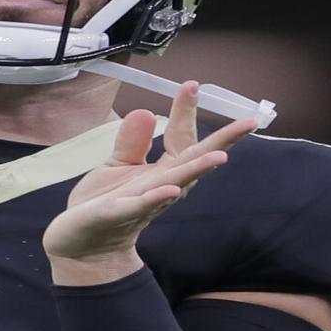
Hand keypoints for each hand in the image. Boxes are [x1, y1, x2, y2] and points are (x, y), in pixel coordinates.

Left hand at [43, 80, 257, 280]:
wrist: (82, 246)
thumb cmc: (102, 205)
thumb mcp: (117, 166)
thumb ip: (133, 142)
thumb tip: (147, 111)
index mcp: (161, 173)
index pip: (182, 139)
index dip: (186, 112)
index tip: (192, 85)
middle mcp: (160, 187)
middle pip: (194, 162)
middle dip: (221, 143)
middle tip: (248, 123)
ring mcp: (141, 203)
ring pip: (175, 184)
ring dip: (197, 170)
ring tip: (219, 157)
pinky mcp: (116, 215)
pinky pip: (139, 206)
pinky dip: (155, 198)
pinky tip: (171, 189)